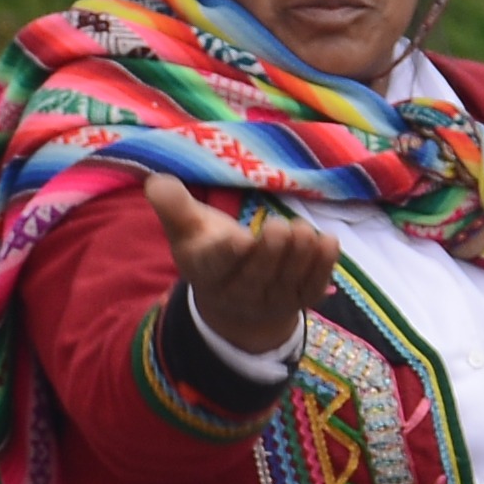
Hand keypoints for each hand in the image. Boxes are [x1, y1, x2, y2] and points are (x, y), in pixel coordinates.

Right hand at [164, 198, 337, 363]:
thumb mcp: (187, 229)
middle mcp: (239, 293)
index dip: (228, 254)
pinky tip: (328, 242)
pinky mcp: (299, 301)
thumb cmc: (210, 251)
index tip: (240, 239)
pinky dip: (323, 267)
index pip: (215, 265)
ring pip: (287, 282)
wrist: (235, 302)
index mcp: (207, 272)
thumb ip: (173, 205)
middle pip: (257, 276)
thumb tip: (156, 181)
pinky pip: (313, 287)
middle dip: (271, 253)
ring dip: (300, 256)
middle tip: (281, 227)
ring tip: (304, 230)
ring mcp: (272, 301)